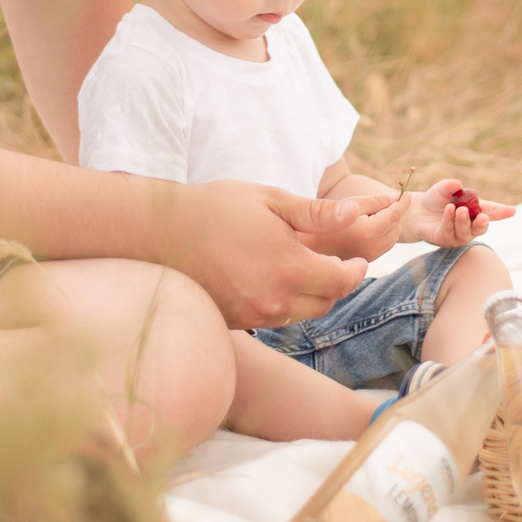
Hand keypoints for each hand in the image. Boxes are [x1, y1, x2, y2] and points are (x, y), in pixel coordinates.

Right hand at [169, 181, 369, 329]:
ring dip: (309, 295)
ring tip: (300, 268)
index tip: (358, 260)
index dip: (355, 270)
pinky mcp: (237, 321)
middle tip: (333, 262)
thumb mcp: (271, 200)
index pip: (342, 280)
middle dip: (335, 283)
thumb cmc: (218, 208)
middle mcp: (275, 299)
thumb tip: (355, 215)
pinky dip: (283, 302)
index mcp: (289, 267)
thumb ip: (316, 213)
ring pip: (301, 312)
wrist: (163, 233)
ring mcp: (254, 315)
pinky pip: (273, 317)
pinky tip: (271, 278)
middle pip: (326, 302)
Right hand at [308, 190, 402, 259]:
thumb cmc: (320, 221)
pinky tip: (367, 226)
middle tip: (383, 202)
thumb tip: (396, 197)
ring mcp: (368, 259)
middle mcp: (371, 250)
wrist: (302, 247)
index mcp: (368, 233)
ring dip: (390, 225)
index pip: (394, 215)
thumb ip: (374, 201)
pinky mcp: (364, 263)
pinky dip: (383, 235)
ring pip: (392, 239)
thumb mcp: (348, 204)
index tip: (408, 194)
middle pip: (396, 228)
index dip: (403, 203)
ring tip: (373, 214)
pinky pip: (383, 247)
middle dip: (395, 214)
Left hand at [401, 180, 516, 245]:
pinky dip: (450, 220)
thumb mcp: (443, 189)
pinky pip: (449, 232)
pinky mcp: (444, 239)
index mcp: (475, 211)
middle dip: (483, 223)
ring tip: (460, 209)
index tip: (512, 211)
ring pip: (466, 232)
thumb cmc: (436, 199)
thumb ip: (450, 186)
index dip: (502, 212)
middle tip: (483, 216)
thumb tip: (458, 184)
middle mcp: (469, 225)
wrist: (417, 209)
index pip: (491, 212)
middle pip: (481, 228)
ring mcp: (458, 235)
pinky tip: (449, 210)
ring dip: (464, 221)